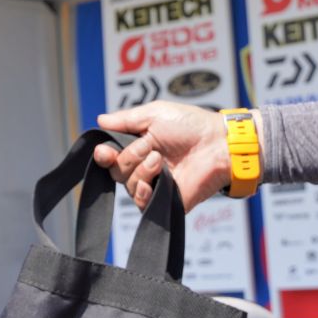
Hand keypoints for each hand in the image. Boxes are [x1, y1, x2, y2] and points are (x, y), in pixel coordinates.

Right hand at [94, 102, 253, 210]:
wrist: (217, 144)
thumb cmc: (191, 125)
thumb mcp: (154, 113)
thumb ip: (125, 119)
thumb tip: (100, 120)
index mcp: (139, 145)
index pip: (110, 156)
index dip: (103, 155)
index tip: (105, 151)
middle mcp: (144, 166)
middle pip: (116, 170)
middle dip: (128, 157)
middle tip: (149, 147)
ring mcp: (155, 184)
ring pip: (128, 185)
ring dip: (141, 170)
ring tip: (160, 160)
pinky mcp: (166, 200)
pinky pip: (142, 203)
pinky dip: (143, 192)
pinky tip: (154, 182)